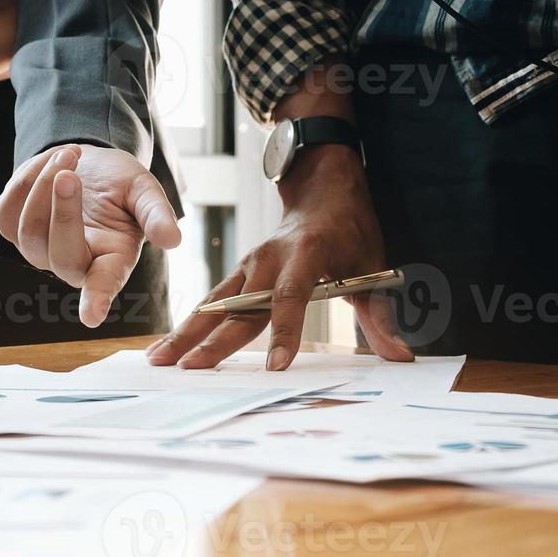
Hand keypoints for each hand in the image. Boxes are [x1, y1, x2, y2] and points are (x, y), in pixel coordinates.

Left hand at [0, 143, 181, 326]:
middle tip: (71, 173)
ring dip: (42, 187)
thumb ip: (157, 214)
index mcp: (112, 260)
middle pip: (60, 257)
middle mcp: (75, 263)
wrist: (89, 163)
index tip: (92, 315)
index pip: (103, 284)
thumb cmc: (120, 184)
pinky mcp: (13, 230)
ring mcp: (41, 251)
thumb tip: (173, 239)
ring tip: (71, 155)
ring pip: (28, 233)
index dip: (97, 298)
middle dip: (63, 212)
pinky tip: (50, 162)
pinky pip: (7, 212)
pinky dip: (26, 180)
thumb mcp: (144, 191)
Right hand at [147, 145, 411, 370]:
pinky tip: (171, 345)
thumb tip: (399, 357)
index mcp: (306, 252)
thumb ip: (378, 315)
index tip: (276, 366)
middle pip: (238, 305)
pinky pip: (213, 299)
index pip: (291, 296)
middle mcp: (269, 257)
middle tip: (186, 370)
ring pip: (214, 302)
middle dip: (211, 340)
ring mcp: (249, 262)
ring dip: (186, 331)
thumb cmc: (349, 227)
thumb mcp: (372, 266)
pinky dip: (190, 322)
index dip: (285, 332)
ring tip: (158, 359)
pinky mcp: (240, 270)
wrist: (322, 186)